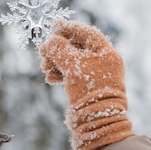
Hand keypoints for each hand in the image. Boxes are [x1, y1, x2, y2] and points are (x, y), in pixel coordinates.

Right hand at [39, 20, 134, 149]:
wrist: (97, 122)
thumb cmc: (89, 90)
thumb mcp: (72, 65)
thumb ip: (59, 49)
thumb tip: (50, 41)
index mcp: (106, 53)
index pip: (86, 33)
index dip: (69, 28)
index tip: (53, 26)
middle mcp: (104, 62)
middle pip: (77, 47)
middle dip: (58, 49)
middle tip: (43, 53)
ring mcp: (96, 76)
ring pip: (72, 62)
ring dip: (56, 62)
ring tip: (45, 68)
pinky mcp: (88, 89)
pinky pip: (72, 75)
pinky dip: (60, 74)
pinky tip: (50, 79)